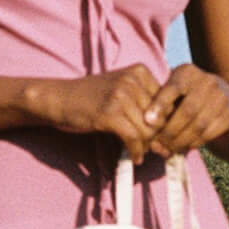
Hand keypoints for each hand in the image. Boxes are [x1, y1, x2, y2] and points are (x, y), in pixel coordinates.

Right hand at [37, 66, 167, 159]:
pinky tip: (134, 157)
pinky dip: (136, 151)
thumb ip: (145, 101)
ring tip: (140, 152)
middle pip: (160, 117)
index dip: (165, 123)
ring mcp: (120, 96)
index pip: (167, 102)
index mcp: (140, 71)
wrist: (60, 98)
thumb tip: (169, 128)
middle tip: (153, 149)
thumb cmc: (92, 97)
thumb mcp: (122, 89)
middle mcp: (132, 80)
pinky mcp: (109, 114)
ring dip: (146, 146)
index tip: (160, 137)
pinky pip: (133, 138)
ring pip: (148, 130)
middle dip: (157, 137)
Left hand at [139, 63, 228, 157]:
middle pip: (187, 111)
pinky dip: (192, 143)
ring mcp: (221, 99)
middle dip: (169, 131)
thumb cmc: (187, 92)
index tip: (148, 120)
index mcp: (188, 72)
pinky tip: (182, 146)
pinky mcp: (228, 115)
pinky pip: (208, 134)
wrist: (225, 93)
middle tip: (156, 144)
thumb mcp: (174, 87)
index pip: (174, 88)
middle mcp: (207, 82)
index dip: (160, 104)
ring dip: (180, 141)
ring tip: (166, 149)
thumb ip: (160, 100)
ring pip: (198, 125)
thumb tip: (147, 123)